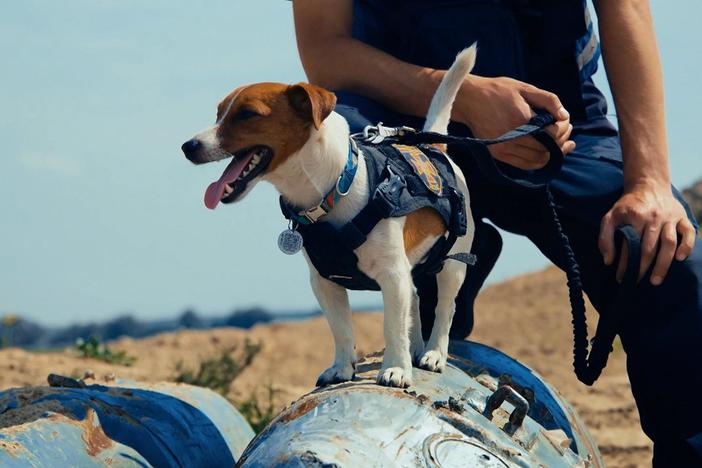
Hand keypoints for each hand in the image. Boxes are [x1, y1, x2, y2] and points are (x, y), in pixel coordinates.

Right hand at [455, 76, 574, 169]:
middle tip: (566, 131)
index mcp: (521, 120)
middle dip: (561, 142)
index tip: (566, 121)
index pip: (553, 134)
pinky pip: (524, 165)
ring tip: (558, 143)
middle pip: (547, 150)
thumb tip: (564, 116)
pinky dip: (537, 161)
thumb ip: (548, 100)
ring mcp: (504, 149)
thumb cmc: (498, 91)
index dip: (564, 129)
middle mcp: (512, 138)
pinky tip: (544, 152)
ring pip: (537, 160)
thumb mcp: (525, 88)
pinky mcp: (498, 155)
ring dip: (551, 153)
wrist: (469, 100)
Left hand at [599, 182, 695, 284]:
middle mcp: (653, 218)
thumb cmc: (627, 206)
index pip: (629, 246)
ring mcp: (670, 218)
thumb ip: (605, 237)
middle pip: (649, 248)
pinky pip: (688, 232)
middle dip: (641, 268)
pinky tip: (679, 258)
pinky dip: (686, 246)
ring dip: (663, 264)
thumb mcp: (610, 217)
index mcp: (635, 217)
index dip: (624, 264)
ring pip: (668, 243)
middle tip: (636, 282)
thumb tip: (608, 261)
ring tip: (655, 280)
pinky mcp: (682, 217)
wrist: (648, 185)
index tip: (620, 278)